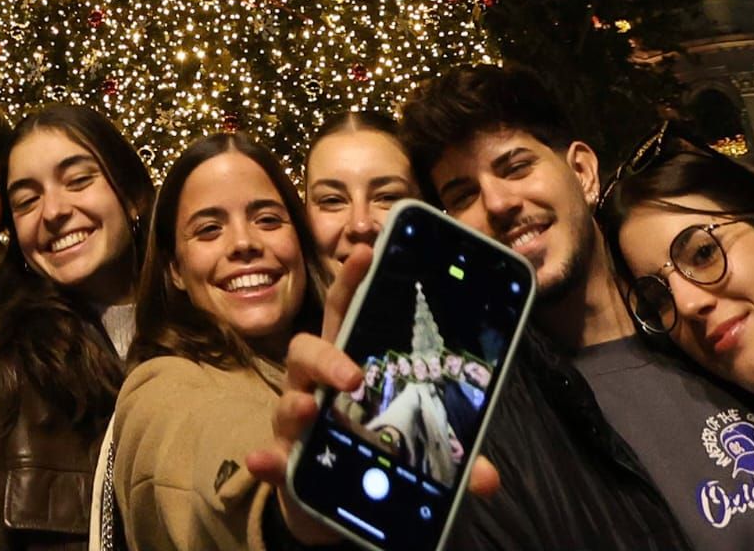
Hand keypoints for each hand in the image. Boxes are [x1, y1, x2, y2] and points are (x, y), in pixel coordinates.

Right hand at [245, 250, 498, 543]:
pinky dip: (265, 460)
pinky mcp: (285, 464)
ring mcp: (296, 423)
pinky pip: (270, 458)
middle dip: (327, 355)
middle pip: (308, 348)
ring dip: (298, 402)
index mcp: (347, 364)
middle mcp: (316, 386)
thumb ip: (446, 455)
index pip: (346, 312)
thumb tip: (488, 476)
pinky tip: (265, 462)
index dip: (352, 279)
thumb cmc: (368, 451)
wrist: (329, 503)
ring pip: (288, 398)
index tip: (366, 251)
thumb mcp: (410, 449)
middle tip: (355, 376)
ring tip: (312, 410)